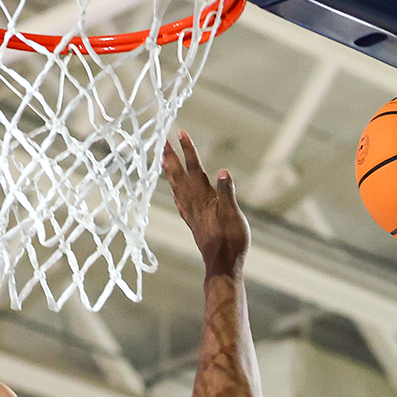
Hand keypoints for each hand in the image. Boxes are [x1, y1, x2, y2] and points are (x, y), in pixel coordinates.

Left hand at [163, 130, 248, 272]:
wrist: (223, 264)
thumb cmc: (231, 240)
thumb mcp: (233, 214)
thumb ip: (226, 192)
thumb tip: (222, 171)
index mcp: (203, 197)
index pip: (194, 167)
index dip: (188, 149)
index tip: (180, 132)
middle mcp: (193, 203)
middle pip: (179, 175)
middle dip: (171, 156)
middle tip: (162, 141)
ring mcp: (191, 213)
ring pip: (177, 187)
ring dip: (170, 172)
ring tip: (163, 160)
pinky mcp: (193, 223)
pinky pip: (180, 201)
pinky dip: (175, 191)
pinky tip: (175, 192)